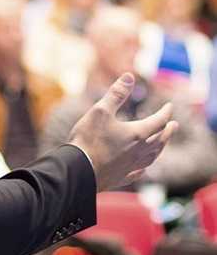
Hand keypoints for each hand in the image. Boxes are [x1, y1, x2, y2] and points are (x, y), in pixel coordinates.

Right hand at [69, 73, 177, 191]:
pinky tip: (144, 168)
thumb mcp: (100, 110)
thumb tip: (129, 76)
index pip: (158, 121)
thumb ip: (116, 94)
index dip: (165, 112)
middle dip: (167, 131)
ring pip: (152, 157)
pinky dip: (145, 167)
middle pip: (159, 140)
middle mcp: (139, 152)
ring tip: (162, 144)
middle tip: (174, 125)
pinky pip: (139, 172)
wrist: (79, 170)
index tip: (169, 106)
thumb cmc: (89, 139)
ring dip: (160, 148)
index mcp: (137, 134)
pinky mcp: (122, 177)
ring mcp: (131, 166)